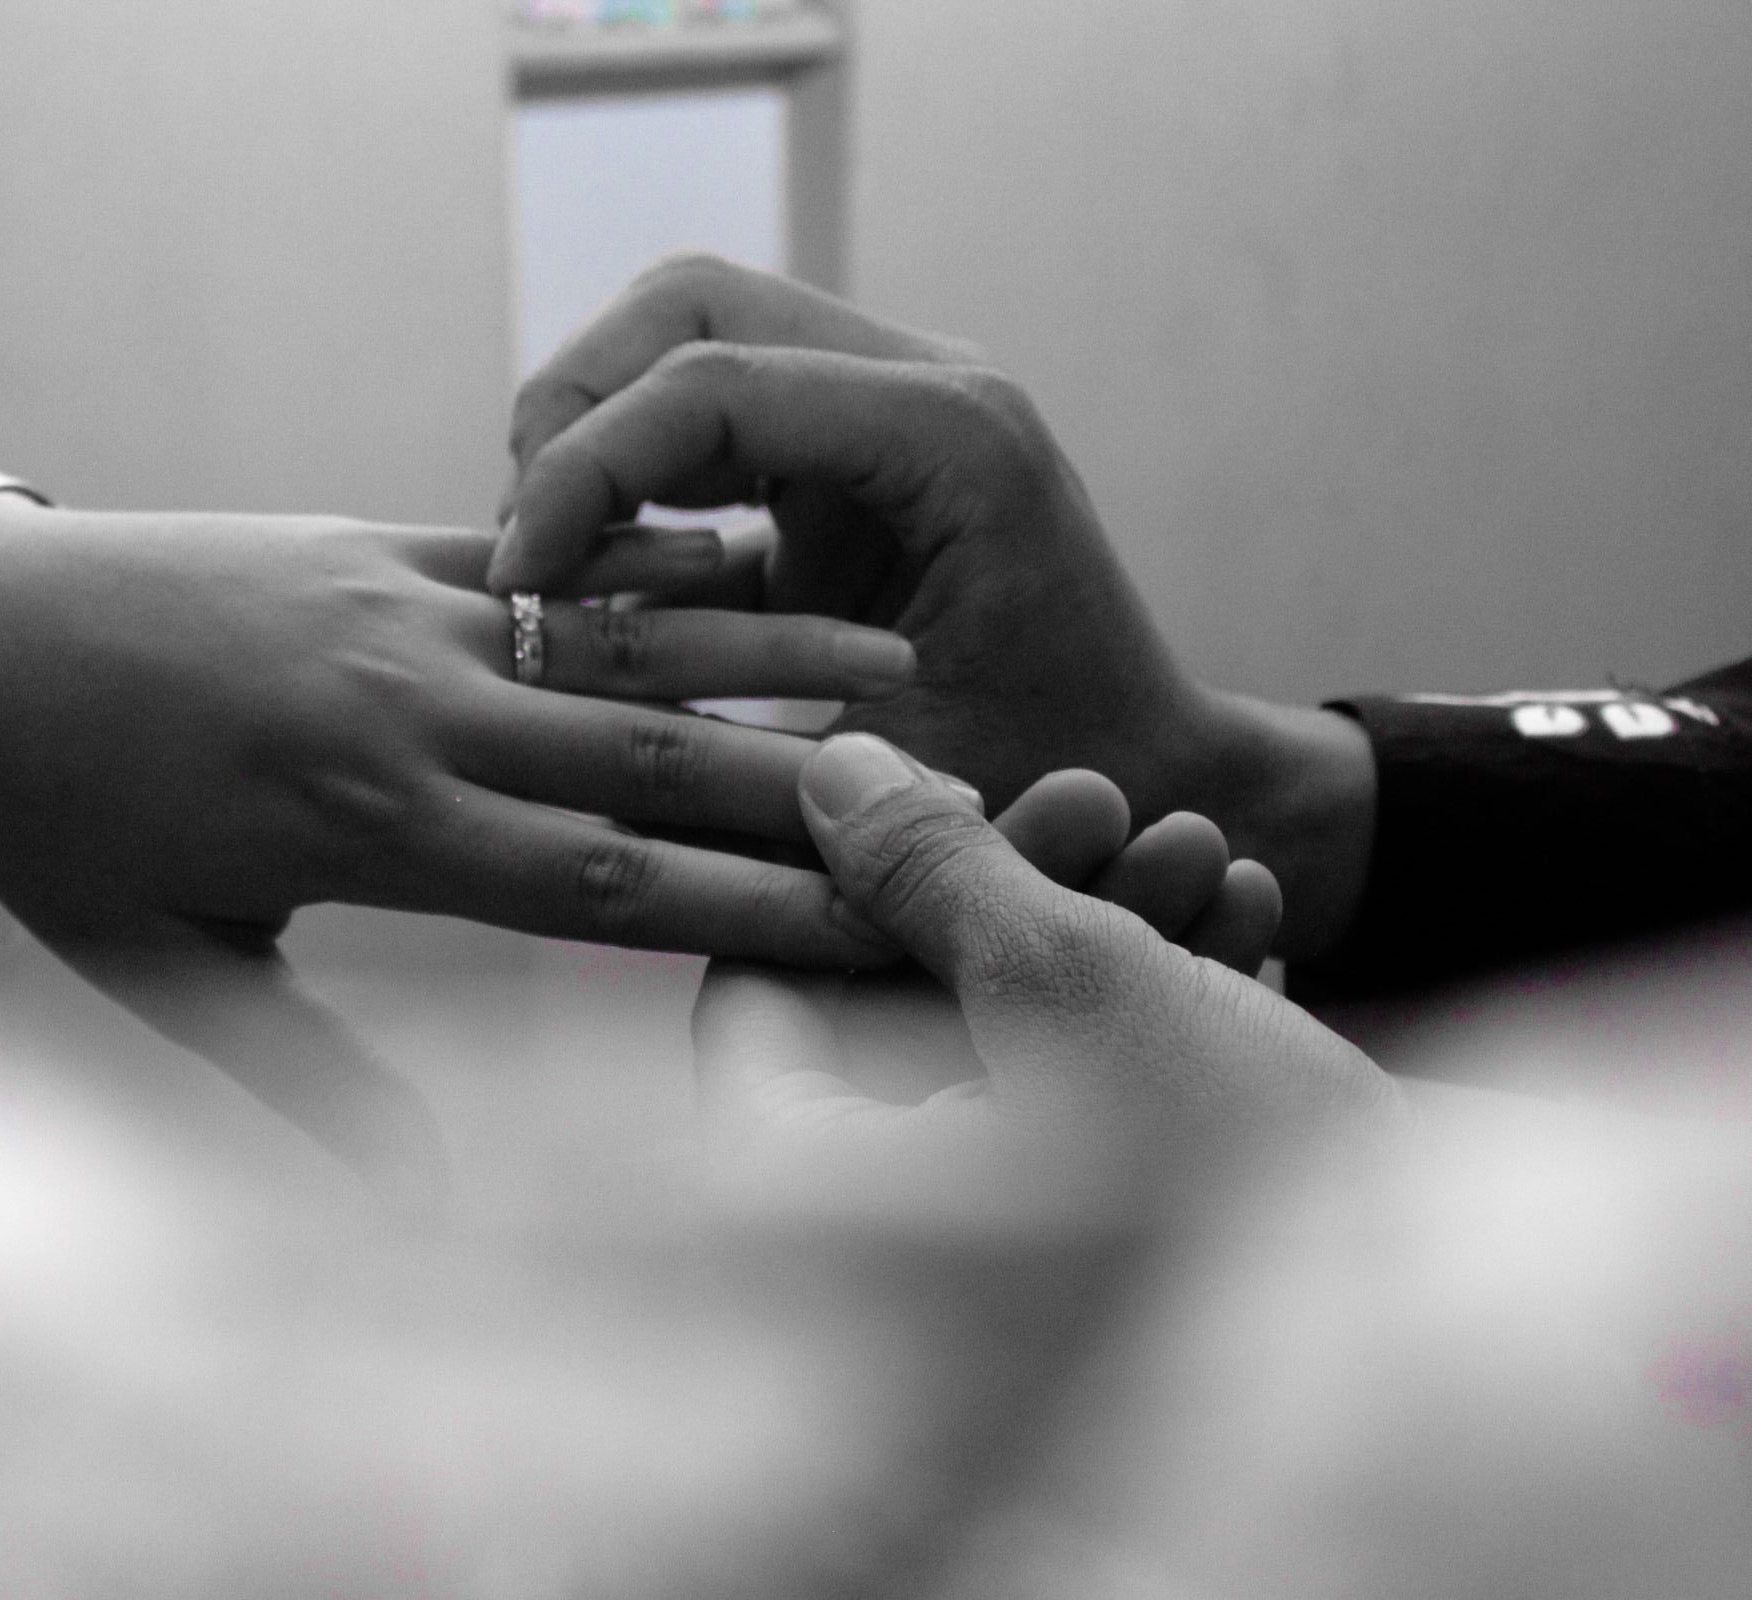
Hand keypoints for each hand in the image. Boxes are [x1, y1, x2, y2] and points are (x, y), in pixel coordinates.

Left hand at [0, 497, 918, 1184]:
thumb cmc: (51, 816)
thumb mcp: (161, 967)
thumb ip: (299, 1078)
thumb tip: (417, 1200)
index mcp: (371, 832)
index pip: (605, 886)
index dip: (749, 914)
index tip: (872, 932)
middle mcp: (416, 717)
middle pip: (649, 766)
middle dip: (804, 799)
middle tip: (947, 810)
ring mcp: (408, 616)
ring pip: (620, 644)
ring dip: (763, 656)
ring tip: (895, 660)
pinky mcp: (382, 545)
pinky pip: (546, 557)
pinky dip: (651, 565)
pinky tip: (747, 560)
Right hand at [493, 255, 1375, 959]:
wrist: (1146, 776)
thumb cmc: (1055, 791)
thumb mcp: (901, 788)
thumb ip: (754, 758)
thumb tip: (569, 740)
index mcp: (952, 439)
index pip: (712, 381)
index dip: (583, 469)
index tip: (515, 580)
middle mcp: (924, 383)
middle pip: (686, 307)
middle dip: (573, 417)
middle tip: (521, 556)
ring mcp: (884, 401)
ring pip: (684, 338)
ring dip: (594, 437)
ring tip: (546, 564)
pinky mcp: (848, 445)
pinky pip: (706, 409)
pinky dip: (632, 473)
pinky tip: (598, 573)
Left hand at [693, 734, 1398, 1213]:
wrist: (1455, 1315)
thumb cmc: (1239, 1162)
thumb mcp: (1069, 979)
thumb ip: (928, 867)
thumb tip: (823, 767)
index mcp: (822, 1210)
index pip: (752, 1001)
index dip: (844, 880)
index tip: (943, 799)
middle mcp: (876, 1257)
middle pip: (895, 1008)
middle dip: (1013, 887)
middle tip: (1105, 799)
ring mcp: (989, 1261)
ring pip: (1004, 1036)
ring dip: (1103, 925)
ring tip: (1203, 849)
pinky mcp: (1098, 1247)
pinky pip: (1078, 1096)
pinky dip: (1150, 1004)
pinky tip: (1244, 922)